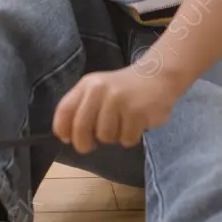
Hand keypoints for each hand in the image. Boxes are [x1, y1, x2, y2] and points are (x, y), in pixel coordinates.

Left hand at [52, 63, 176, 153]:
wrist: (158, 76)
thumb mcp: (98, 89)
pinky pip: (126, 140)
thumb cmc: (123, 89)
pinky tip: (136, 124)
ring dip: (113, 137)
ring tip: (122, 124)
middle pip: (80, 129)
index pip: (64, 110)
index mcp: (88, 85)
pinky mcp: (137, 113)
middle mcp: (100, 90)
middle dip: (83, 144)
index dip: (62, 129)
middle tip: (90, 146)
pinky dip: (130, 138)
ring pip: (105, 137)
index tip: (68, 139)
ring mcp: (119, 101)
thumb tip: (66, 137)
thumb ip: (81, 108)